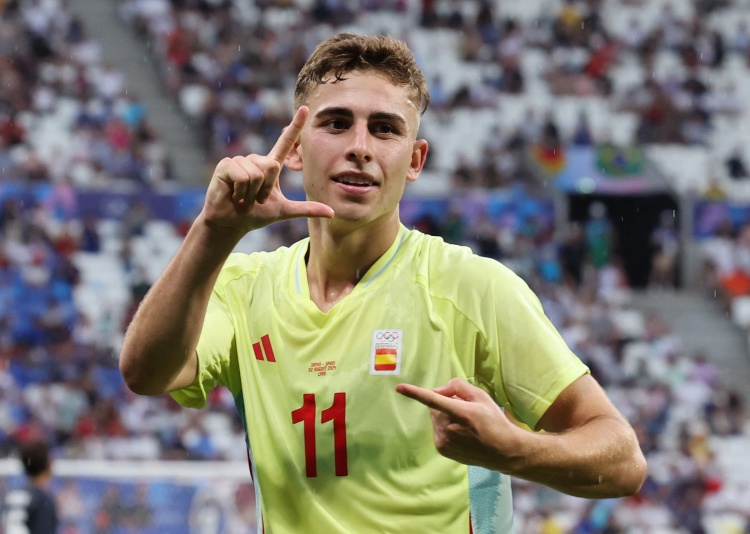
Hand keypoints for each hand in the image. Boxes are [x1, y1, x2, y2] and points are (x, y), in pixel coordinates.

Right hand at [202, 106, 333, 234]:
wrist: (232, 223)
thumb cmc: (256, 215)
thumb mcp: (284, 210)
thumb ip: (307, 209)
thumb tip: (332, 213)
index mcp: (271, 165)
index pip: (286, 142)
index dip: (296, 126)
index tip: (305, 109)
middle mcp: (256, 159)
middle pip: (273, 166)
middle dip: (265, 188)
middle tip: (255, 198)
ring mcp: (241, 160)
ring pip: (257, 173)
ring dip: (252, 192)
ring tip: (244, 197)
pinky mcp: (226, 164)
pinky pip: (243, 177)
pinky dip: (241, 191)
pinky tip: (234, 195)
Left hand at [396, 378, 524, 470]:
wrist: (503, 451)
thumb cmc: (493, 420)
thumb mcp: (481, 396)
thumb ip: (459, 387)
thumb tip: (440, 390)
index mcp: (460, 412)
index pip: (433, 400)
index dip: (415, 393)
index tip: (399, 388)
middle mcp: (449, 428)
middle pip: (435, 407)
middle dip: (445, 404)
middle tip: (464, 409)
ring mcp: (444, 441)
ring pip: (435, 418)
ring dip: (445, 416)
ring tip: (465, 424)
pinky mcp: (442, 449)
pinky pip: (437, 430)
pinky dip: (445, 427)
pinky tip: (461, 433)